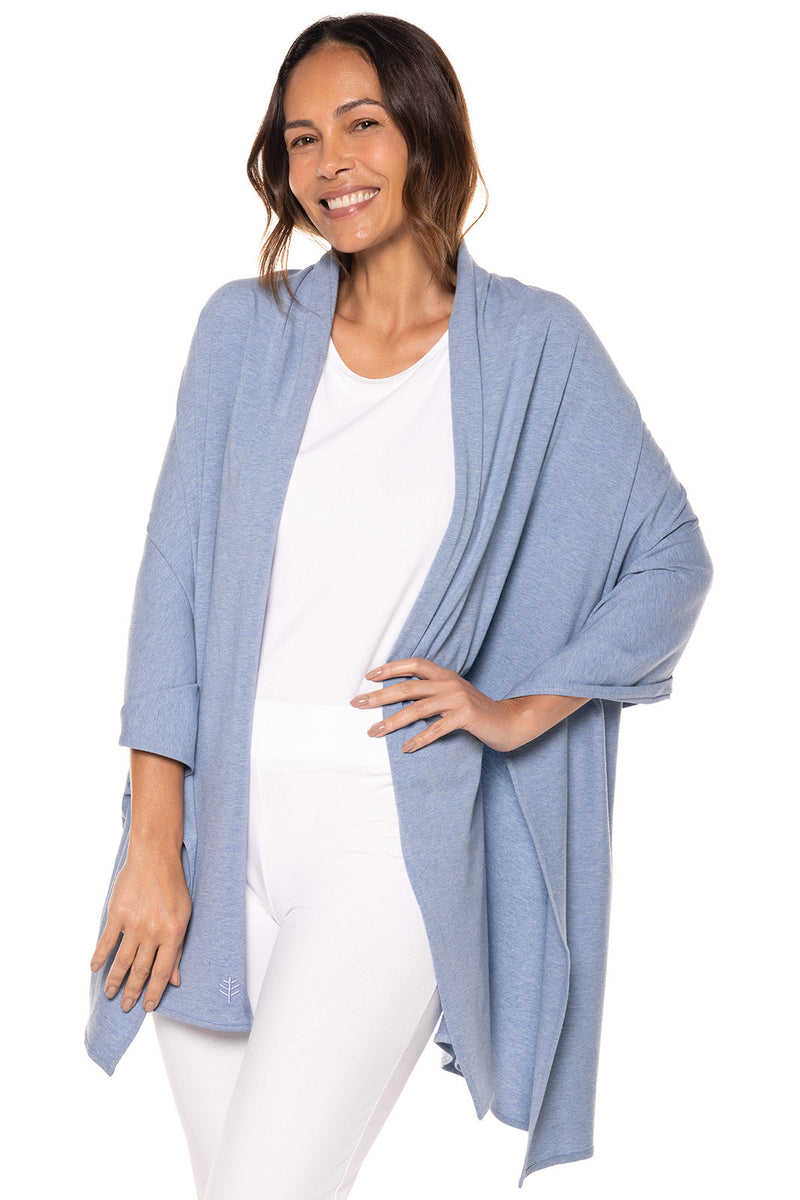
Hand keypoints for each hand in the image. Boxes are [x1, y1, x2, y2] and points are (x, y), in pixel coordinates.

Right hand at [90, 843, 191, 1013]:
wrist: (155, 858)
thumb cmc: (173, 886)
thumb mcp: (185, 916)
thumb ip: (178, 948)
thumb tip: (176, 979)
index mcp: (172, 934)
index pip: (162, 972)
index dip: (155, 992)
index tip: (148, 1007)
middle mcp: (153, 932)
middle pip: (141, 971)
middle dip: (133, 992)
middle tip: (126, 1006)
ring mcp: (133, 924)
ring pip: (122, 961)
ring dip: (115, 981)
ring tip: (110, 994)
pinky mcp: (117, 914)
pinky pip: (107, 941)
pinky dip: (100, 957)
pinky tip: (95, 969)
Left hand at [350, 657, 528, 753]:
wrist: (509, 722)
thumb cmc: (476, 712)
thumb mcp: (453, 696)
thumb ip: (431, 692)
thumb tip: (398, 698)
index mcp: (445, 675)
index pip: (414, 664)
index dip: (390, 668)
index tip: (368, 676)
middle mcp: (450, 683)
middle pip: (407, 686)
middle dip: (379, 696)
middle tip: (357, 703)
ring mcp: (458, 699)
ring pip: (417, 708)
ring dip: (392, 722)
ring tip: (374, 732)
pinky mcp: (466, 717)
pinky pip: (437, 729)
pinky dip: (420, 739)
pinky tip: (406, 748)